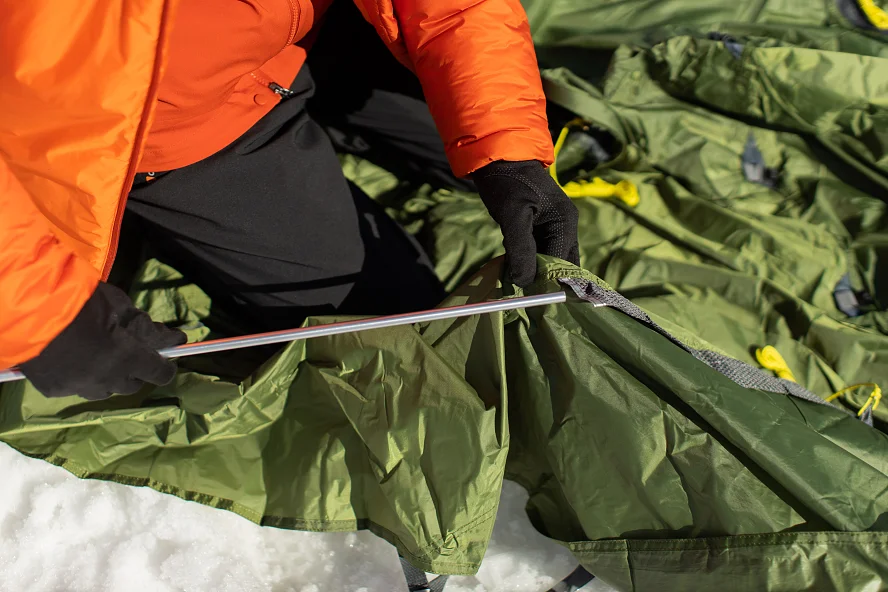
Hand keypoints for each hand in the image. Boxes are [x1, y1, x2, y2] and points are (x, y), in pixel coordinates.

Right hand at [19, 283, 186, 399]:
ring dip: (111, 377)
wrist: (24, 310)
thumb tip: (151, 329)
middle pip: (132, 385)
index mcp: (126, 357)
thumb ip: (135, 320)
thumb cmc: (76, 299)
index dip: (166, 365)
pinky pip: (77, 388)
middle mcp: (106, 378)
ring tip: (104, 359)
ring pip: (105, 390)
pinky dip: (82, 377)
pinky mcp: (54, 389)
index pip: (159, 372)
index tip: (169, 357)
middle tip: (134, 354)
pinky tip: (76, 363)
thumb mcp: (115, 303)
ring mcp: (78, 387)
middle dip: (137, 370)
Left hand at [473, 160, 579, 286]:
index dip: (547, 282)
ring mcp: (554, 227)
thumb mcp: (513, 216)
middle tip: (522, 295)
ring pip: (549, 260)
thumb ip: (521, 249)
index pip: (563, 263)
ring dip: (533, 271)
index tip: (528, 297)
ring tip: (514, 283)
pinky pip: (539, 252)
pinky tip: (512, 268)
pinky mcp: (540, 227)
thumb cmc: (507, 183)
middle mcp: (565, 227)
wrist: (497, 157)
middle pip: (561, 265)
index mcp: (566, 223)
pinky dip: (527, 261)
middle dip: (543, 280)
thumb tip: (524, 282)